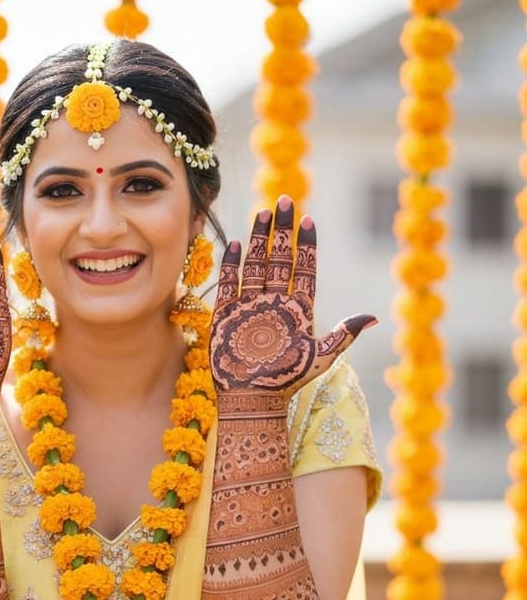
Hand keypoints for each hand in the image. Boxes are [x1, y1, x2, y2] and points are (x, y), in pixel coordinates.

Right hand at [209, 195, 375, 397]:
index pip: (304, 269)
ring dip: (259, 239)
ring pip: (256, 265)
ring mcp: (250, 307)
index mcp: (298, 310)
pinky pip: (229, 284)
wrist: (253, 399)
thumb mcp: (321, 357)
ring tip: (263, 214)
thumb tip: (373, 316)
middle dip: (282, 230)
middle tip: (284, 201)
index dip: (306, 245)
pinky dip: (231, 265)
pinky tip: (234, 244)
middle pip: (279, 259)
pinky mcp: (227, 315)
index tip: (309, 219)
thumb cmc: (287, 380)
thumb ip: (343, 334)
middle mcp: (275, 303)